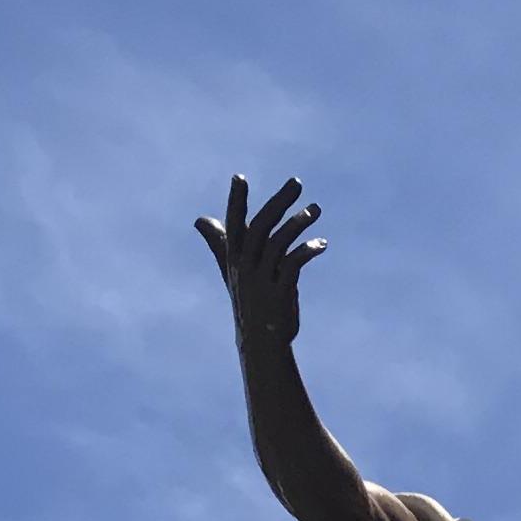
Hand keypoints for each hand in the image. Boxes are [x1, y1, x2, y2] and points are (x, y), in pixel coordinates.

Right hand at [195, 173, 321, 347]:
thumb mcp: (232, 271)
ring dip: (298, 223)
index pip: (234, 224)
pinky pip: (293, 265)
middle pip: (260, 227)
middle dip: (278, 202)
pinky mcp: (280, 293)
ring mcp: (262, 280)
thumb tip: (200, 220)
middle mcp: (246, 267)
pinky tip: (321, 243)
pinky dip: (307, 250)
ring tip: (316, 210)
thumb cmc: (249, 302)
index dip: (236, 202)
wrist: (261, 342)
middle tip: (296, 183)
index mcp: (234, 258)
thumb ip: (219, 243)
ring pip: (278, 243)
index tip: (239, 177)